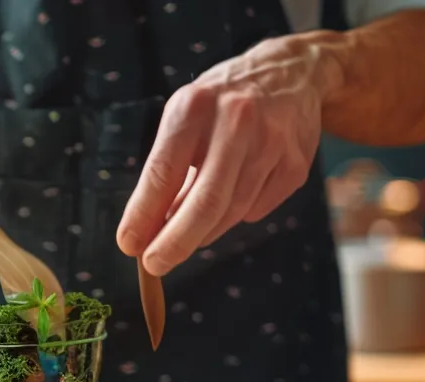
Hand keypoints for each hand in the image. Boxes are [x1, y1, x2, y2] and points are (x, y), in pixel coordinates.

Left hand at [116, 35, 335, 275]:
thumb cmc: (223, 102)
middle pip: (205, 202)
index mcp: (196, 106)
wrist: (291, 74)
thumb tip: (149, 229)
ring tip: (190, 229)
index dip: (143, 214)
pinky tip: (236, 191)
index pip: (163, 171)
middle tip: (155, 264)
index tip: (129, 245)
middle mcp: (237, 121)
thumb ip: (169, 168)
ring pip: (231, 212)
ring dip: (205, 230)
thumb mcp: (187, 117)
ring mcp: (272, 144)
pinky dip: (237, 213)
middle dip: (176, 242)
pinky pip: (257, 210)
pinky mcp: (296, 165)